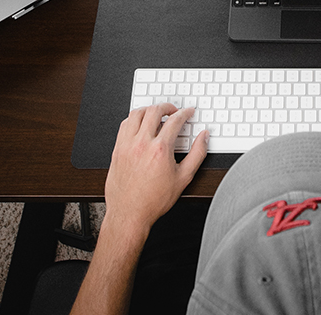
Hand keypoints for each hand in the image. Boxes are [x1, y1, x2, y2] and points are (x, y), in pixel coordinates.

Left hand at [103, 104, 207, 242]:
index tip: (188, 113)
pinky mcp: (117, 150)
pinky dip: (134, 119)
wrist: (130, 213)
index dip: (184, 113)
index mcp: (160, 149)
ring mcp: (127, 145)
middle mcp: (142, 143)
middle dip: (167, 106)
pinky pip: (124, 125)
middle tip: (174, 110)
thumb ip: (197, 154)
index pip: (174, 120)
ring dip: (149, 109)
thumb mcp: (184, 178)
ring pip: (136, 114)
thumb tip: (203, 137)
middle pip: (154, 111)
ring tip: (156, 114)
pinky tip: (140, 125)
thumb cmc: (154, 200)